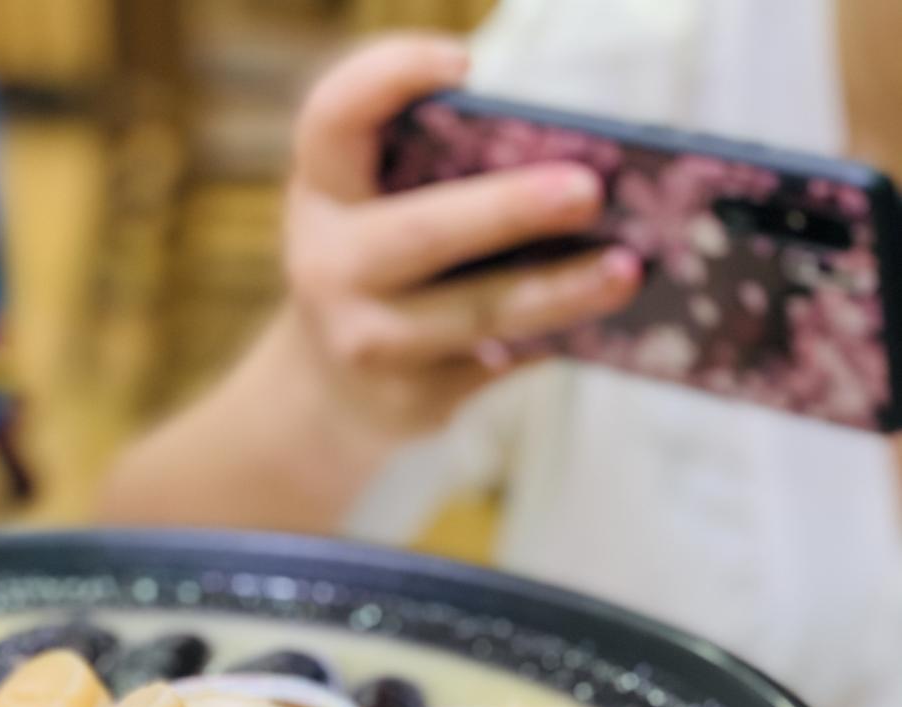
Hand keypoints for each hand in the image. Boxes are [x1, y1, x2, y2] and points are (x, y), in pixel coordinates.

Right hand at [283, 34, 641, 438]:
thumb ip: (430, 177)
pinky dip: (553, 335)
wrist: (331, 394)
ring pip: (478, 313)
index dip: (391, 78)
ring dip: (560, 290)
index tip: (465, 62)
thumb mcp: (372, 210)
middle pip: (425, 230)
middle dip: (511, 209)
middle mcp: (328, 267)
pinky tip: (600, 318)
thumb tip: (563, 169)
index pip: (335, 117)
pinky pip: (499, 363)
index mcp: (322, 192)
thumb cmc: (380, 268)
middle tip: (588, 191)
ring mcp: (366, 343)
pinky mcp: (410, 401)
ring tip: (626, 270)